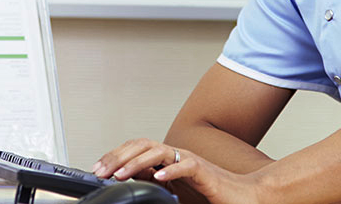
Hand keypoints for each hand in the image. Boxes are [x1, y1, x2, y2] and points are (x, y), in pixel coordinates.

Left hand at [92, 138, 258, 203]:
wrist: (243, 195)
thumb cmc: (211, 193)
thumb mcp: (174, 189)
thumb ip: (155, 183)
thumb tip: (132, 182)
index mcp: (167, 159)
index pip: (136, 149)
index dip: (115, 156)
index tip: (98, 169)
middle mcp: (176, 155)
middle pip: (142, 146)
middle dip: (118, 157)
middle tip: (101, 171)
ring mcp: (190, 160)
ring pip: (159, 152)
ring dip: (137, 163)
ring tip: (121, 175)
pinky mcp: (204, 171)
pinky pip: (185, 166)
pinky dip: (170, 171)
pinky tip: (158, 178)